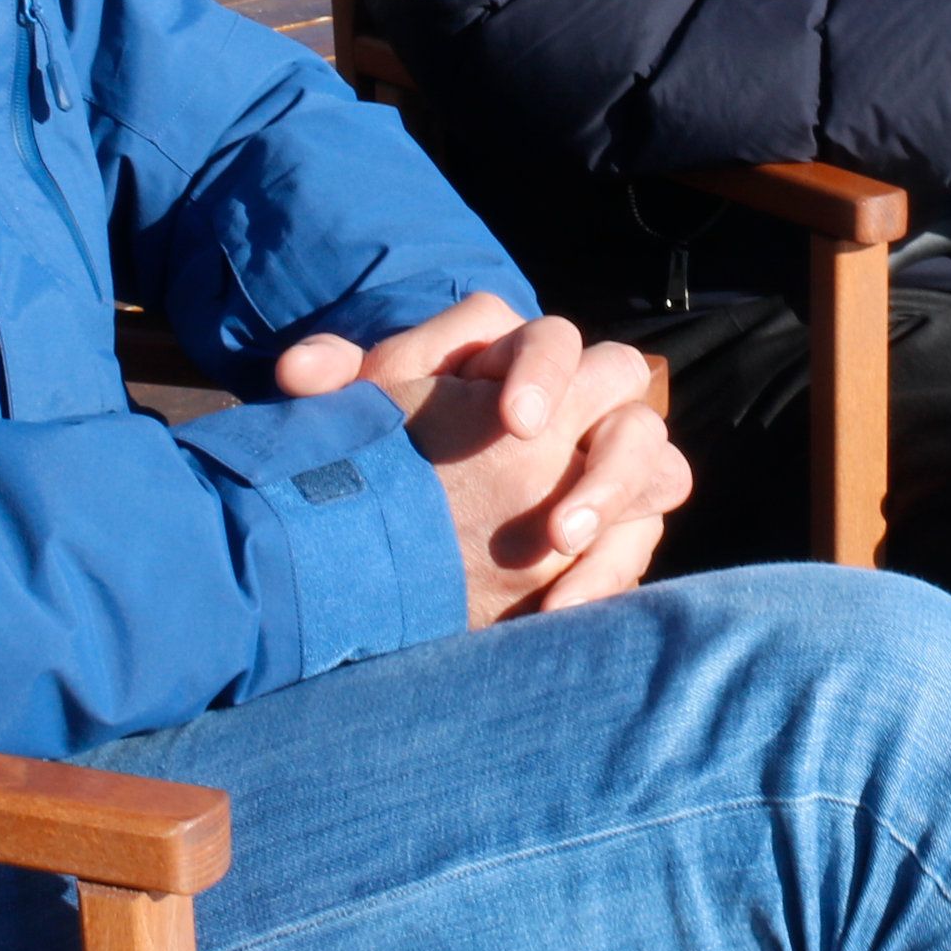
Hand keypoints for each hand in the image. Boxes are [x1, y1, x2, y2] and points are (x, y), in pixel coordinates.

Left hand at [278, 298, 691, 622]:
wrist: (403, 522)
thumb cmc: (387, 448)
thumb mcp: (357, 416)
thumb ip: (332, 384)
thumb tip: (298, 371)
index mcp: (514, 355)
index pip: (547, 339)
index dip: (538, 371)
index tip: (513, 420)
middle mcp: (575, 393)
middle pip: (617, 379)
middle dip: (594, 437)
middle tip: (549, 499)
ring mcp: (606, 455)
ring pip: (652, 454)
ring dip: (615, 496)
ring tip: (561, 548)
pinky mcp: (620, 519)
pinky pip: (642, 534)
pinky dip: (608, 573)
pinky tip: (558, 611)